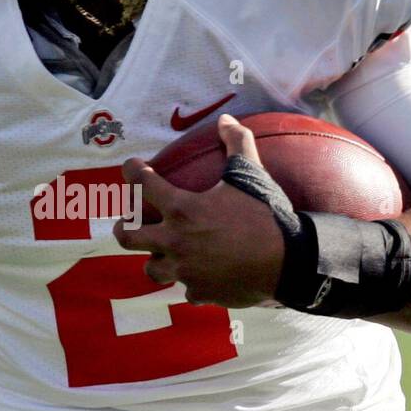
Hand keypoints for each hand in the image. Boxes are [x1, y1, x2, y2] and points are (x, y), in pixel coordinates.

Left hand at [112, 113, 286, 307]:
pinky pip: (186, 290)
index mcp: (182, 208)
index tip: (131, 167)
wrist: (287, 261)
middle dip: (124, 228)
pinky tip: (200, 277)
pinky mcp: (200, 292)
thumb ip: (236, 143)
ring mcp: (185, 270)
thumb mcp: (251, 174)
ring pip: (152, 269)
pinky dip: (191, 283)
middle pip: (127, 237)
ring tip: (162, 254)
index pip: (143, 184)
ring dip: (155, 260)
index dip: (133, 171)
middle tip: (127, 223)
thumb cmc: (265, 215)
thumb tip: (226, 119)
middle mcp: (175, 241)